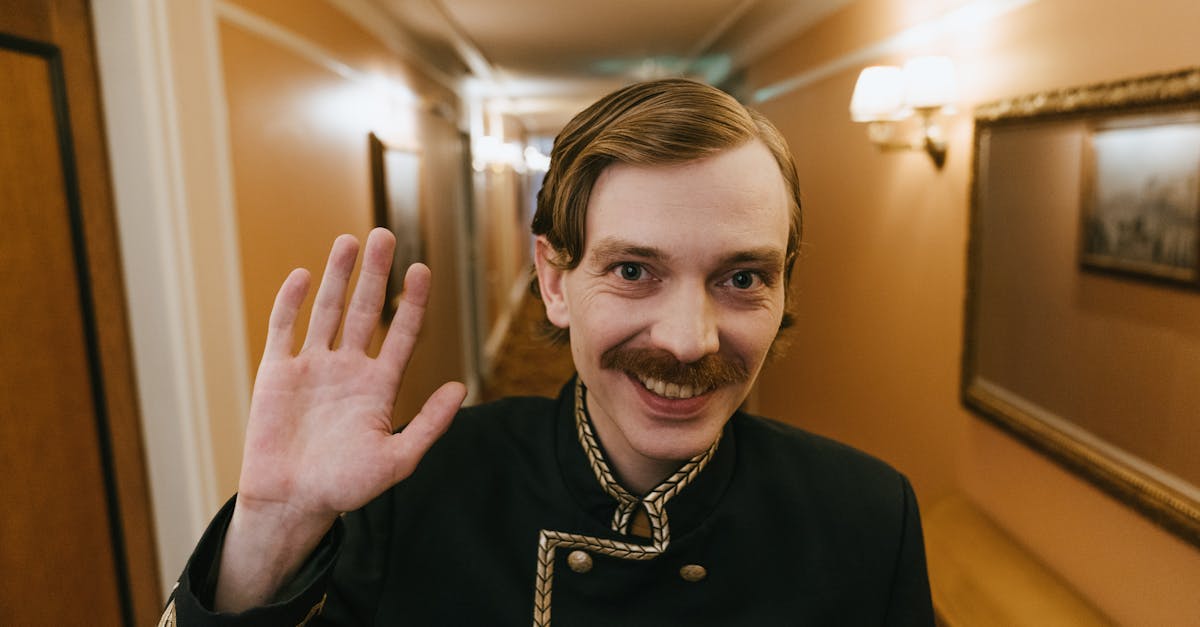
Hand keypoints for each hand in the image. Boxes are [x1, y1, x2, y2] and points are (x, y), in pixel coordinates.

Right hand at [215, 228, 465, 610]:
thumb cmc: (345, 487)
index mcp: (379, 386)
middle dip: (374, 273)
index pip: (402, 334)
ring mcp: (313, 367)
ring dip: (338, 276)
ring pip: (327, 311)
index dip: (412, 302)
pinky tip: (305, 276)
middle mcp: (349, 369)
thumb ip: (429, 423)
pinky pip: (285, 329)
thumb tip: (461, 387)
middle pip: (364, 310)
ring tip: (349, 241)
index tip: (421, 270)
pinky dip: (292, 302)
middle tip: (384, 235)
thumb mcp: (398, 459)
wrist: (291, 503)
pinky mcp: (278, 373)